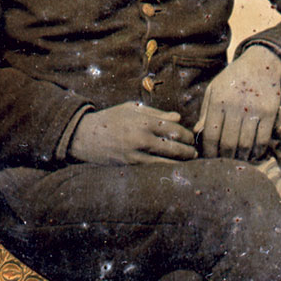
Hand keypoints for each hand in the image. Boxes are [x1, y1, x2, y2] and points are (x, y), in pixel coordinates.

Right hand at [68, 102, 196, 164]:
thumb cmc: (110, 119)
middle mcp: (141, 138)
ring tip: (188, 164)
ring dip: (180, 164)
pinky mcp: (130, 167)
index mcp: (143, 121)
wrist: (85, 136)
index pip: (174, 129)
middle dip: (188, 152)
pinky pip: (152, 170)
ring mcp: (135, 155)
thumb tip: (178, 118)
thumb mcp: (131, 109)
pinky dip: (164, 170)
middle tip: (195, 154)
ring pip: (165, 162)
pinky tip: (172, 170)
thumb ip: (156, 113)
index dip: (187, 136)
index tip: (192, 139)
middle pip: (174, 147)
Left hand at [197, 45, 280, 160]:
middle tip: (223, 164)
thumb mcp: (214, 89)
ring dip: (241, 157)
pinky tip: (253, 155)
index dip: (208, 151)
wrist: (261, 64)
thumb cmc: (233, 79)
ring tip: (237, 161)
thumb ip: (205, 111)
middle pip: (228, 143)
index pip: (210, 134)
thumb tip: (197, 133)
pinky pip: (263, 139)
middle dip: (224, 158)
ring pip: (245, 144)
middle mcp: (235, 106)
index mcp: (218, 100)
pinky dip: (257, 151)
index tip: (209, 159)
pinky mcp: (270, 112)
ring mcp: (254, 109)